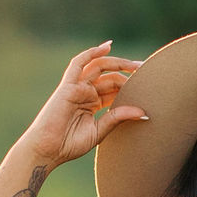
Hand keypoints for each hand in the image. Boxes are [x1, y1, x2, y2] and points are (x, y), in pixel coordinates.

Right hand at [23, 42, 147, 170]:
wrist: (47, 150)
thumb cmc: (69, 144)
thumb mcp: (99, 131)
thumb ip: (118, 118)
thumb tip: (143, 112)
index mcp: (92, 103)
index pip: (114, 89)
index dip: (130, 87)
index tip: (149, 87)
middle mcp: (85, 92)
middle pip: (110, 77)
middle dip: (128, 73)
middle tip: (147, 72)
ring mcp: (77, 87)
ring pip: (99, 67)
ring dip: (118, 63)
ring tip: (136, 65)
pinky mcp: (68, 86)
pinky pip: (80, 63)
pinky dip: (92, 52)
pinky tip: (107, 45)